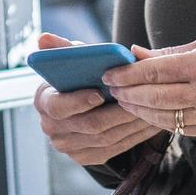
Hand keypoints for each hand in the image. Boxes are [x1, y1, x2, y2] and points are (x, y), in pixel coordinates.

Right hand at [31, 33, 161, 165]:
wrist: (81, 104)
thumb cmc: (77, 78)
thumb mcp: (70, 61)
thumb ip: (61, 48)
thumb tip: (43, 37)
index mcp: (44, 102)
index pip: (58, 107)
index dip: (79, 101)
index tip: (100, 93)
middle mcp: (52, 128)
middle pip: (89, 125)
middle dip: (118, 112)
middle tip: (140, 99)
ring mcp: (68, 146)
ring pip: (107, 138)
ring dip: (132, 124)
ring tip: (152, 109)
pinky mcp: (86, 157)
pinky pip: (116, 149)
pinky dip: (136, 136)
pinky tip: (150, 123)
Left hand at [103, 36, 195, 139]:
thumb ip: (166, 53)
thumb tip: (134, 53)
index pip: (154, 71)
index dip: (127, 74)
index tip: (111, 74)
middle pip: (154, 96)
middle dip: (127, 93)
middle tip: (112, 89)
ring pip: (162, 116)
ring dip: (138, 110)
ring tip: (124, 101)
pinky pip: (177, 128)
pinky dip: (157, 120)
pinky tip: (145, 112)